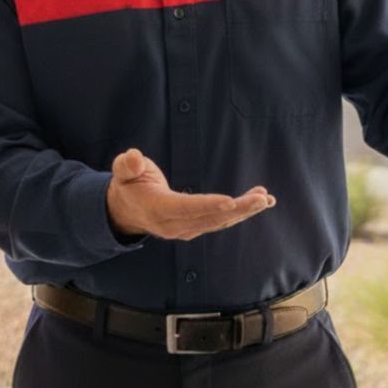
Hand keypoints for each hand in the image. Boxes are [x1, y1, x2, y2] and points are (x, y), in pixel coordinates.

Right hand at [105, 148, 274, 240]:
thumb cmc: (128, 184)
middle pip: (209, 218)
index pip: (185, 208)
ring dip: (243, 211)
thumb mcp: (122, 171)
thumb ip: (127, 165)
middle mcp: (173, 225)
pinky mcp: (194, 229)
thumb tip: (133, 157)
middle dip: (237, 209)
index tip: (231, 201)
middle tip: (261, 198)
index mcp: (156, 208)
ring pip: (218, 222)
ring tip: (265, 199)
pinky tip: (257, 203)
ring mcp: (185, 230)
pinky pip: (219, 222)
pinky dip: (239, 213)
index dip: (208, 205)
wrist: (126, 211)